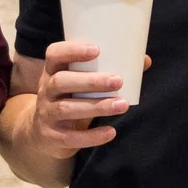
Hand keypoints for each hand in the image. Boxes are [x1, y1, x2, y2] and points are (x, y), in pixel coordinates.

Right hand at [19, 41, 137, 162]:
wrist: (42, 134)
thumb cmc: (70, 99)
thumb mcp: (79, 84)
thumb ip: (106, 72)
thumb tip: (144, 60)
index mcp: (52, 72)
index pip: (54, 55)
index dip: (72, 50)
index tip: (97, 49)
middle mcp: (45, 91)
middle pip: (60, 82)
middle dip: (90, 81)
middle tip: (118, 80)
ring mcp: (46, 114)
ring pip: (66, 108)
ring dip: (97, 106)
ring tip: (122, 105)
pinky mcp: (52, 136)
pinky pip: (70, 137)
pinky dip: (92, 136)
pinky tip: (110, 132)